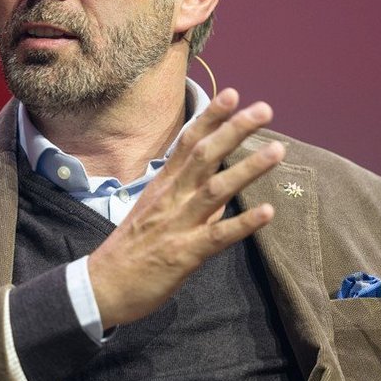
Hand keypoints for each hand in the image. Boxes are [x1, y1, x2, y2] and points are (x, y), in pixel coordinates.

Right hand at [88, 88, 284, 328]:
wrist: (103, 286)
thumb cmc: (132, 248)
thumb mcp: (156, 212)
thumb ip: (190, 196)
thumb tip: (223, 187)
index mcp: (164, 185)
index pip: (188, 142)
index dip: (210, 117)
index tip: (232, 94)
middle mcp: (172, 198)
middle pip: (204, 155)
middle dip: (235, 130)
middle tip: (264, 109)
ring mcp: (178, 224)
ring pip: (215, 189)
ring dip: (248, 169)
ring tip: (277, 150)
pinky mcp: (184, 254)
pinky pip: (217, 236)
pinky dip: (242, 223)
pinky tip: (267, 212)